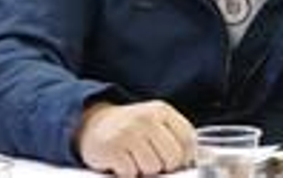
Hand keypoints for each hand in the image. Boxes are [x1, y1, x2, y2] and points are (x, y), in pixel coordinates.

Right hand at [75, 100, 194, 175]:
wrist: (92, 124)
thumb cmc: (131, 128)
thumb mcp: (155, 122)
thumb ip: (174, 136)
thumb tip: (190, 161)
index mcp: (162, 111)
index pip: (188, 139)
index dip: (186, 157)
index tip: (178, 162)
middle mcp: (146, 119)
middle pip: (173, 157)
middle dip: (165, 166)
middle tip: (153, 162)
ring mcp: (128, 133)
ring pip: (152, 167)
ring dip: (143, 170)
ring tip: (134, 159)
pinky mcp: (112, 148)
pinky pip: (130, 173)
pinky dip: (127, 173)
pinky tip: (121, 162)